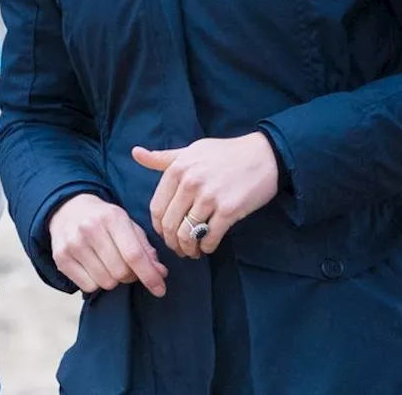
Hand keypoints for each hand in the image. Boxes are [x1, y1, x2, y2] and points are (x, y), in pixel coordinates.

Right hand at [48, 192, 167, 297]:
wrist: (68, 210)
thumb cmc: (105, 220)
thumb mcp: (128, 224)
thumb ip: (145, 248)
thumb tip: (160, 273)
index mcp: (113, 217)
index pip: (134, 254)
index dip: (149, 275)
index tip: (160, 290)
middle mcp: (91, 229)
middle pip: (120, 272)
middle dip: (131, 276)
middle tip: (131, 270)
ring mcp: (73, 244)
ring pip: (105, 282)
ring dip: (114, 280)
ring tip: (112, 266)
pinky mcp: (60, 258)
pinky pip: (88, 287)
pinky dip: (97, 283)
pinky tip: (96, 269)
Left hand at [133, 133, 278, 258]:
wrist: (266, 155)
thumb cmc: (227, 153)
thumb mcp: (193, 150)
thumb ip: (164, 158)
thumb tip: (135, 153)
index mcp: (179, 168)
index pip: (157, 209)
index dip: (159, 228)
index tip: (167, 233)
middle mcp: (191, 182)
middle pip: (170, 225)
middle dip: (172, 242)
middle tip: (179, 248)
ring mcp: (210, 197)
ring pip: (187, 234)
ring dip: (188, 248)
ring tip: (193, 250)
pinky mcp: (229, 210)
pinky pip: (209, 238)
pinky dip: (206, 247)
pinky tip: (208, 245)